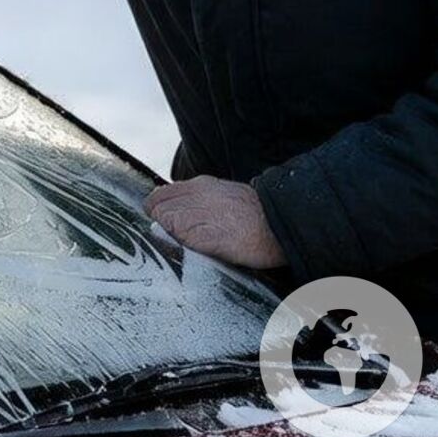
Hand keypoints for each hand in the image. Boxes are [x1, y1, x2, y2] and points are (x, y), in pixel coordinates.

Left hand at [146, 175, 286, 269]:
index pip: (158, 196)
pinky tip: (196, 251)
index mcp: (200, 185)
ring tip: (189, 245)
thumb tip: (173, 210)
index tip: (166, 226)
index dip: (158, 213)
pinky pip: (180, 239)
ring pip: (164, 222)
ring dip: (169, 236)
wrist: (281, 223)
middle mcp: (196, 195)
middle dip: (160, 225)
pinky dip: (181, 246)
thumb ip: (198, 200)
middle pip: (156, 209)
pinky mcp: (207, 236)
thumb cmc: (254, 216)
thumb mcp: (222, 196)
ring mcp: (201, 214)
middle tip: (176, 239)